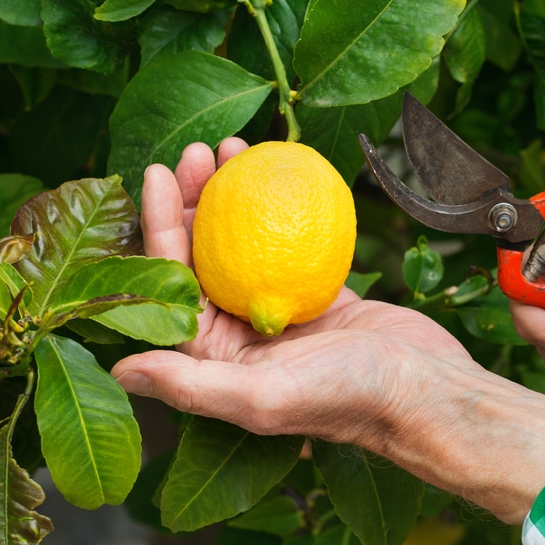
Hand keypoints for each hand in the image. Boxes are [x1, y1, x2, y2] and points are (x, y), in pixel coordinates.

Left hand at [111, 139, 544, 522]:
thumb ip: (191, 385)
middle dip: (191, 199)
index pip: (171, 282)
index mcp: (213, 360)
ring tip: (233, 147)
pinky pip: (285, 238)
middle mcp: (236, 333)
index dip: (158, 226)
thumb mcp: (263, 395)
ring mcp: (274, 308)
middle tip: (198, 150)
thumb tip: (120, 370)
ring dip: (232, 194)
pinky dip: (277, 204)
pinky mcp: (312, 291)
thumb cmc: (349, 397)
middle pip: (201, 254)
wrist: (424, 390)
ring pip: (240, 240)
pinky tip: (278, 171)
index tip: (156, 173)